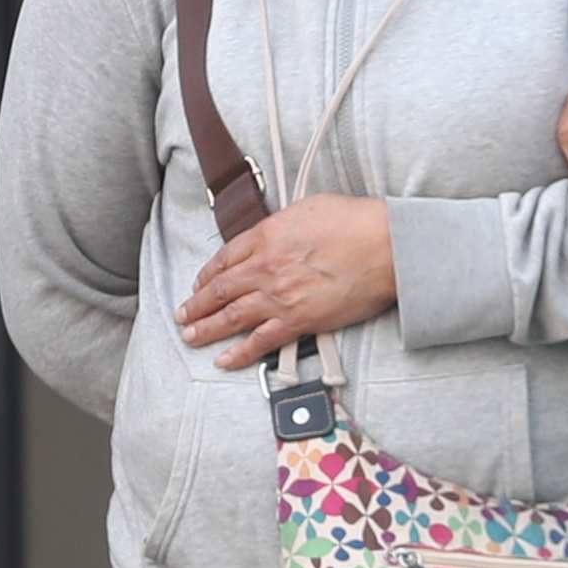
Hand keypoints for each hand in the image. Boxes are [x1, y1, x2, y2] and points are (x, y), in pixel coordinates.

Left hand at [174, 192, 396, 368]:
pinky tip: (224, 360)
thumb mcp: (308, 207)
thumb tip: (275, 233)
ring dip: (206, 329)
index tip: (199, 284)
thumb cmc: (356, 221)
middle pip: (220, 290)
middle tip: (182, 315)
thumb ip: (283, 224)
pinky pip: (260, 341)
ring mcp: (279, 296)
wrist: (385, 246)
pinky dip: (239, 353)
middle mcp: (265, 267)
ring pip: (231, 316)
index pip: (224, 258)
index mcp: (266, 236)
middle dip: (196, 305)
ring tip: (190, 337)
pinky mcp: (298, 321)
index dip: (207, 274)